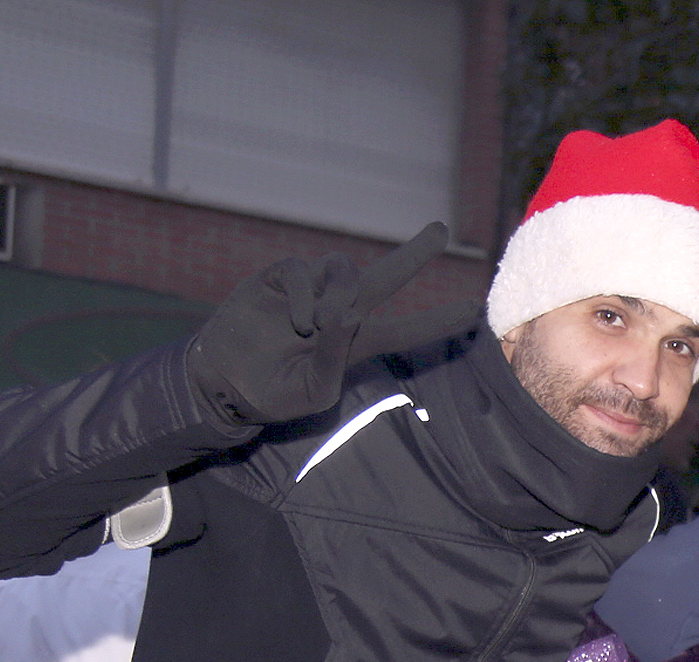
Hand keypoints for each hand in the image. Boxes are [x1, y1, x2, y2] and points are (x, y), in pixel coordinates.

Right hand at [186, 222, 448, 425]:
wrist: (225, 382)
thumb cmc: (274, 393)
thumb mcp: (312, 392)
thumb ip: (334, 359)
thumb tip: (350, 314)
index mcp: (356, 343)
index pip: (406, 329)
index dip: (438, 321)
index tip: (473, 310)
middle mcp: (340, 311)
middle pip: (385, 276)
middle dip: (413, 253)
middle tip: (441, 231)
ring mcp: (312, 291)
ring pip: (345, 271)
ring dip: (338, 295)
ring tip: (317, 326)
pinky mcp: (282, 277)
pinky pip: (304, 271)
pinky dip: (304, 296)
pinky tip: (295, 321)